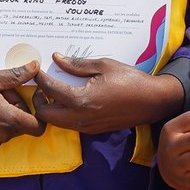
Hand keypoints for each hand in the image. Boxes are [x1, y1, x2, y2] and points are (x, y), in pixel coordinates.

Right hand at [0, 62, 44, 147]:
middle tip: (3, 91)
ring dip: (7, 114)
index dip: (39, 112)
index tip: (31, 97)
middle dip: (19, 108)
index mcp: (8, 119)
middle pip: (24, 124)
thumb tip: (35, 67)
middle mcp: (2, 134)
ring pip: (10, 128)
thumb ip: (15, 75)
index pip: (39, 127)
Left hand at [31, 54, 185, 134]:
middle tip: (43, 85)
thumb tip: (57, 59)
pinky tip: (69, 100)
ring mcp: (87, 126)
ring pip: (56, 122)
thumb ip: (77, 64)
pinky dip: (62, 114)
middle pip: (45, 114)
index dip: (40, 78)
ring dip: (50, 108)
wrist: (152, 101)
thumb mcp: (103, 65)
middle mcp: (81, 117)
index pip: (50, 90)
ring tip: (54, 92)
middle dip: (39, 99)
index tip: (37, 70)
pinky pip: (69, 125)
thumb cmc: (130, 80)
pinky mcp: (93, 130)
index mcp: (82, 100)